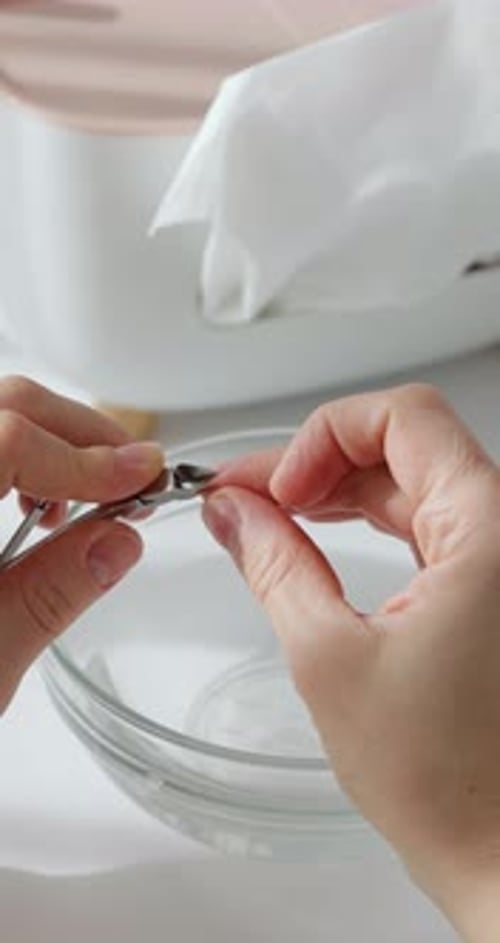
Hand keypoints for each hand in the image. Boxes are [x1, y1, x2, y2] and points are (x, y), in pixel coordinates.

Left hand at [0, 376, 162, 711]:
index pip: (2, 440)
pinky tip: (27, 506)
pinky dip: (8, 458)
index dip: (83, 455)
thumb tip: (115, 542)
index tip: (138, 479)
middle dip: (72, 432)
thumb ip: (48, 595)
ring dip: (41, 440)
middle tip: (125, 477)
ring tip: (75, 502)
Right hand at [203, 384, 499, 942]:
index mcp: (489, 530)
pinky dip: (369, 522)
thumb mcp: (329, 656)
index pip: (403, 416)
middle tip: (249, 498)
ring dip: (339, 491)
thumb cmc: (445, 780)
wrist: (498, 853)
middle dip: (318, 461)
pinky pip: (426, 523)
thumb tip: (233, 510)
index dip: (325, 436)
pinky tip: (321, 538)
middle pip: (404, 444)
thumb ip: (274, 564)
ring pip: (411, 481)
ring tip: (274, 518)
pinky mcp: (490, 584)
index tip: (275, 487)